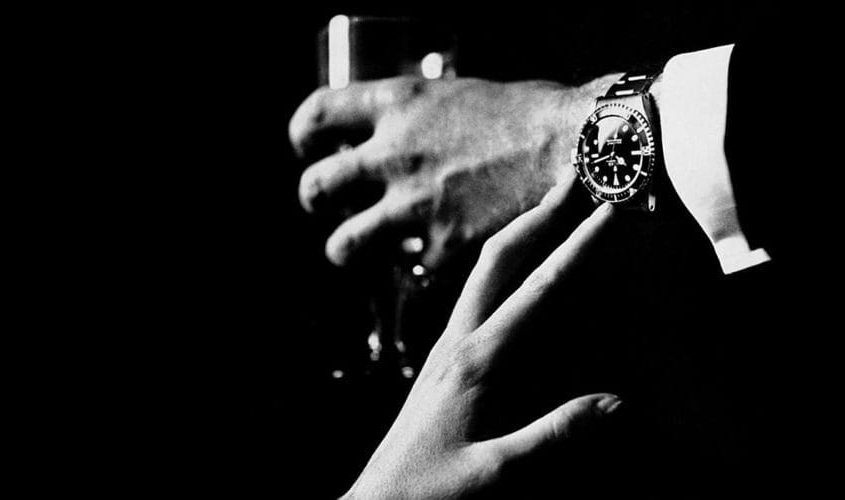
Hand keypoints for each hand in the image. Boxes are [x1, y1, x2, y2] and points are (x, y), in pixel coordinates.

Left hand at [289, 74, 618, 268]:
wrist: (584, 145)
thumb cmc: (539, 111)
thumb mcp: (465, 95)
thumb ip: (427, 119)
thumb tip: (415, 136)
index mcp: (401, 104)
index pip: (317, 114)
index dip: (303, 133)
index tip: (308, 145)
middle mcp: (395, 153)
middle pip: (316, 185)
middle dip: (313, 197)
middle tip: (321, 202)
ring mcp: (415, 204)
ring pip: (343, 243)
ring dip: (343, 247)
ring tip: (351, 248)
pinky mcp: (444, 245)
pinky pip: (409, 268)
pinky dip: (416, 269)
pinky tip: (428, 262)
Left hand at [341, 185, 619, 499]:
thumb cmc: (430, 494)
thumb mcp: (494, 476)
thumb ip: (552, 439)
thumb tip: (617, 404)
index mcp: (476, 362)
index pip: (538, 290)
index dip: (578, 246)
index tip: (611, 207)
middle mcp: (459, 343)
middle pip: (501, 258)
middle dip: (541, 213)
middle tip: (576, 174)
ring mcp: (449, 348)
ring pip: (485, 272)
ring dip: (523, 233)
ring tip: (555, 204)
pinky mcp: (445, 362)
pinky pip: (479, 298)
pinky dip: (507, 268)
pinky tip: (522, 269)